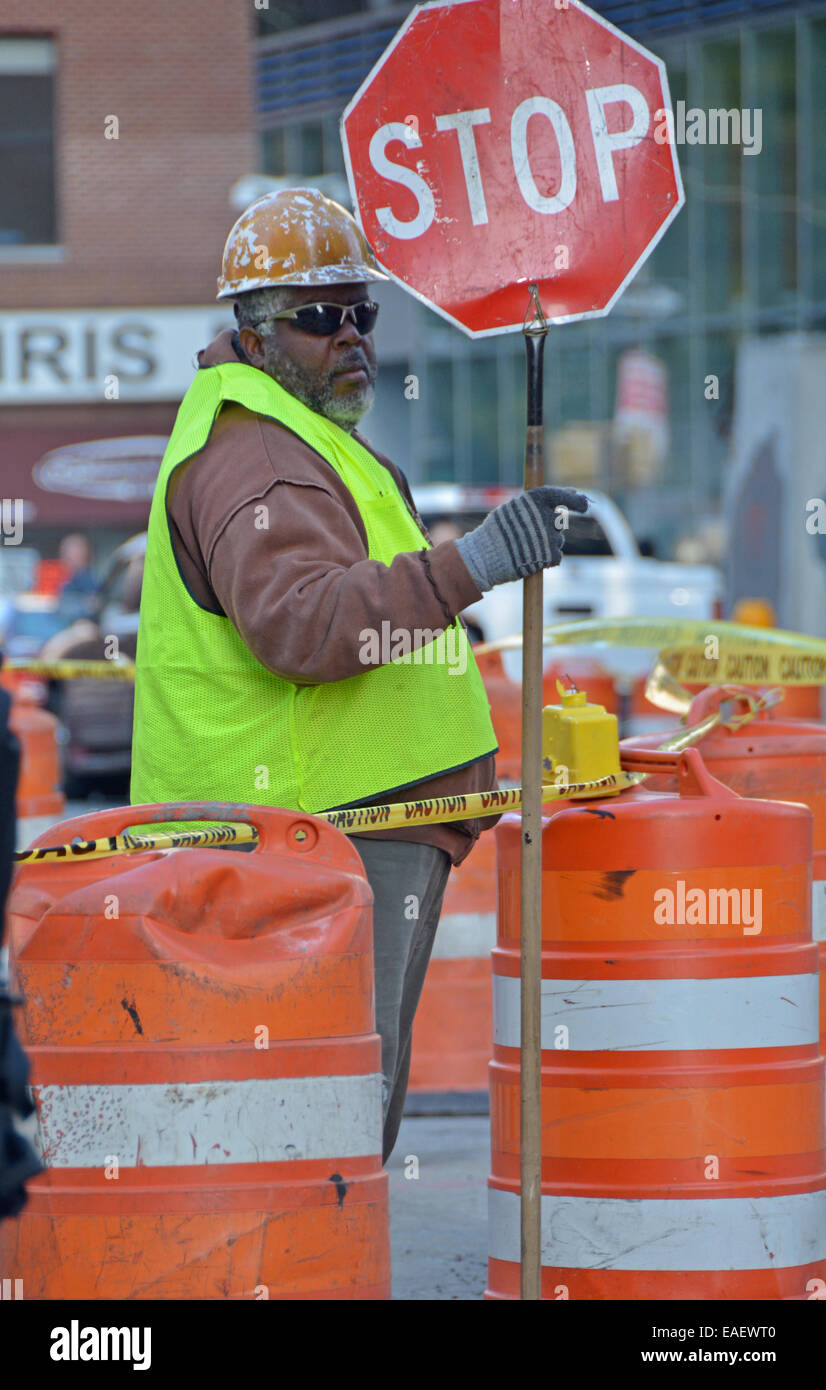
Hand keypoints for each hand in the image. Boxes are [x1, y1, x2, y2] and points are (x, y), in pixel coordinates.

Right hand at [455, 486, 589, 591]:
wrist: (485, 557)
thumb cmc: (497, 531)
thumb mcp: (515, 508)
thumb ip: (541, 502)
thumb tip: (575, 493)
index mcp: (536, 500)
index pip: (564, 497)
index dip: (577, 502)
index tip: (584, 504)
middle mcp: (546, 516)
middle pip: (559, 522)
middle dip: (550, 528)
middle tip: (532, 535)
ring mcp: (550, 536)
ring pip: (558, 540)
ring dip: (546, 544)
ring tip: (525, 548)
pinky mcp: (551, 555)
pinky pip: (556, 556)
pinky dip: (547, 558)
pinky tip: (531, 558)